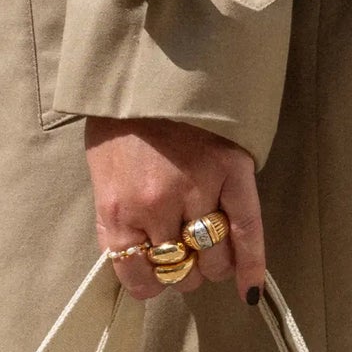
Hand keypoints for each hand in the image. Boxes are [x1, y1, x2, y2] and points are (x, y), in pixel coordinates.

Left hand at [84, 118, 265, 303]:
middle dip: (181, 269)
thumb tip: (132, 256)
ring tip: (209, 248)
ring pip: (212, 260)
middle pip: (179, 271)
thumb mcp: (101, 170)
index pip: (137, 276)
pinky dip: (250, 267)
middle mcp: (157, 208)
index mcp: (119, 208)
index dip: (148, 282)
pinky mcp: (231, 174)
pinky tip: (249, 291)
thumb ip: (114, 217)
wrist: (150, 60)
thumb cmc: (120, 115)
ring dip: (211, 264)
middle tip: (182, 252)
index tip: (154, 276)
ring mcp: (197, 192)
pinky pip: (247, 232)